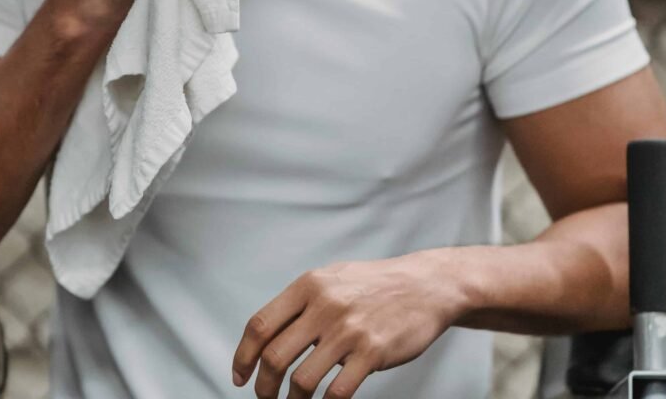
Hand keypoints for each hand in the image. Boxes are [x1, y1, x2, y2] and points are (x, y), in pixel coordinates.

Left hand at [231, 251, 469, 397]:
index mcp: (308, 286)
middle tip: (264, 397)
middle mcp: (324, 306)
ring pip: (302, 379)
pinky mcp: (372, 352)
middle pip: (275, 355)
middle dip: (263, 385)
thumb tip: (267, 333)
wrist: (425, 285)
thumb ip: (301, 302)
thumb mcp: (331, 278)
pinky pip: (338, 391)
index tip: (240, 376)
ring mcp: (348, 330)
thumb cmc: (374, 285)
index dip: (243, 355)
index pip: (260, 325)